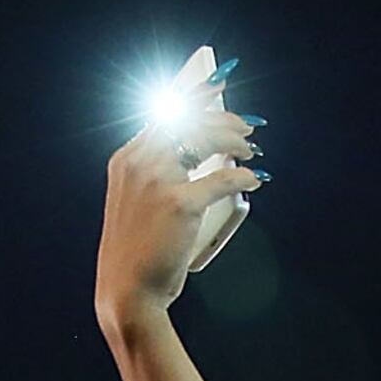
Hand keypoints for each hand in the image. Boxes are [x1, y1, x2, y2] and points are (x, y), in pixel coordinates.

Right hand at [95, 55, 264, 327]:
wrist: (127, 292)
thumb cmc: (138, 254)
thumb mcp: (139, 205)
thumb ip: (160, 175)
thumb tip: (204, 158)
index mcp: (127, 159)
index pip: (164, 113)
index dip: (194, 98)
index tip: (216, 88)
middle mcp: (139, 161)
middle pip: (188, 118)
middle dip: (224, 118)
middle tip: (248, 128)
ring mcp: (157, 179)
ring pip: (207, 139)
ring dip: (236, 141)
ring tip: (253, 152)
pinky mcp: (179, 202)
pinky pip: (223, 178)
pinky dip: (243, 176)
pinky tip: (253, 179)